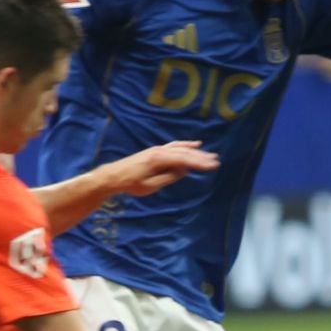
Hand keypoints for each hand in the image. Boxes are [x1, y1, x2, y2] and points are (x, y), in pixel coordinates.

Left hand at [96, 141, 217, 197]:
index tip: (212, 166)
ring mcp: (158, 149)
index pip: (184, 160)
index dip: (199, 163)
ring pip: (181, 148)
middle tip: (216, 161)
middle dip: (201, 157)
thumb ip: (168, 177)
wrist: (114, 175)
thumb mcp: (151, 186)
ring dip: (196, 151)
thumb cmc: (131, 183)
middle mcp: (160, 151)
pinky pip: (175, 146)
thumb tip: (183, 170)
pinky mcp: (156, 151)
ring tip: (209, 154)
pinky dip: (186, 145)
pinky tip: (194, 144)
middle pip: (185, 153)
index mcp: (159, 159)